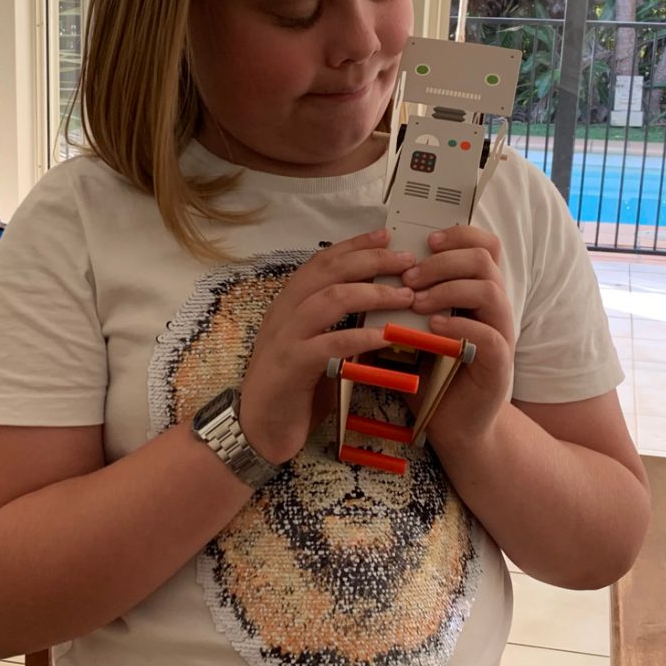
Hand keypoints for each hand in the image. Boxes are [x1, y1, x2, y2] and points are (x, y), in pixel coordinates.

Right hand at [237, 230, 418, 463]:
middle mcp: (284, 313)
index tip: (386, 236)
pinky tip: (386, 336)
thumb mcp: (317, 348)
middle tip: (406, 261)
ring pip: (329, 300)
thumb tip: (379, 302)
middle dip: (370, 261)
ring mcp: (285, 338)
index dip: (354, 246)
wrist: (258, 429)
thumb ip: (338, 324)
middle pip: (328, 272)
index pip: (322, 262)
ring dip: (372, 293)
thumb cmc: (294, 389)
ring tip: (405, 295)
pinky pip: (329, 344)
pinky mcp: (290, 366)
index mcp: (289, 304)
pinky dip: (360, 337)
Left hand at [402, 224, 514, 451]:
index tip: (424, 241)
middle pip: (486, 258)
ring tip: (416, 302)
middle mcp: (494, 307)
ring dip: (448, 289)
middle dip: (443, 260)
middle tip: (410, 276)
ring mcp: (501, 333)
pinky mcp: (499, 363)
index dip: (457, 234)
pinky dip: (458, 327)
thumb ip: (402, 301)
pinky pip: (489, 335)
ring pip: (490, 290)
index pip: (483, 244)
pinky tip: (431, 329)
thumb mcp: (411, 328)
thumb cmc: (431, 372)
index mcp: (476, 291)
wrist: (452, 423)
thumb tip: (367, 271)